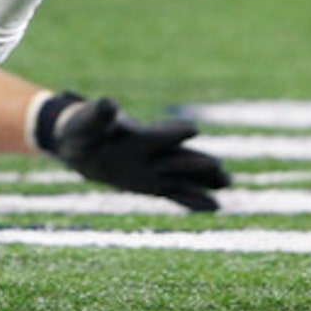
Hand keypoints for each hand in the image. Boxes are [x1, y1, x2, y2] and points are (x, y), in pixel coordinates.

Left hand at [39, 95, 228, 212]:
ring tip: (229, 182)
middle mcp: (152, 152)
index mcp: (138, 135)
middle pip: (178, 157)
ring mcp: (155, 168)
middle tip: (219, 167)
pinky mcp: (152, 184)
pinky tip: (215, 207)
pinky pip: (176, 194)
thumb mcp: (87, 123)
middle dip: (196, 163)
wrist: (80, 144)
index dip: (173, 132)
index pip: (158, 135)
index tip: (193, 129)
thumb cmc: (83, 129)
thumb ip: (100, 115)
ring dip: (204, 180)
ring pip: (184, 176)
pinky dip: (193, 201)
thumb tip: (109, 102)